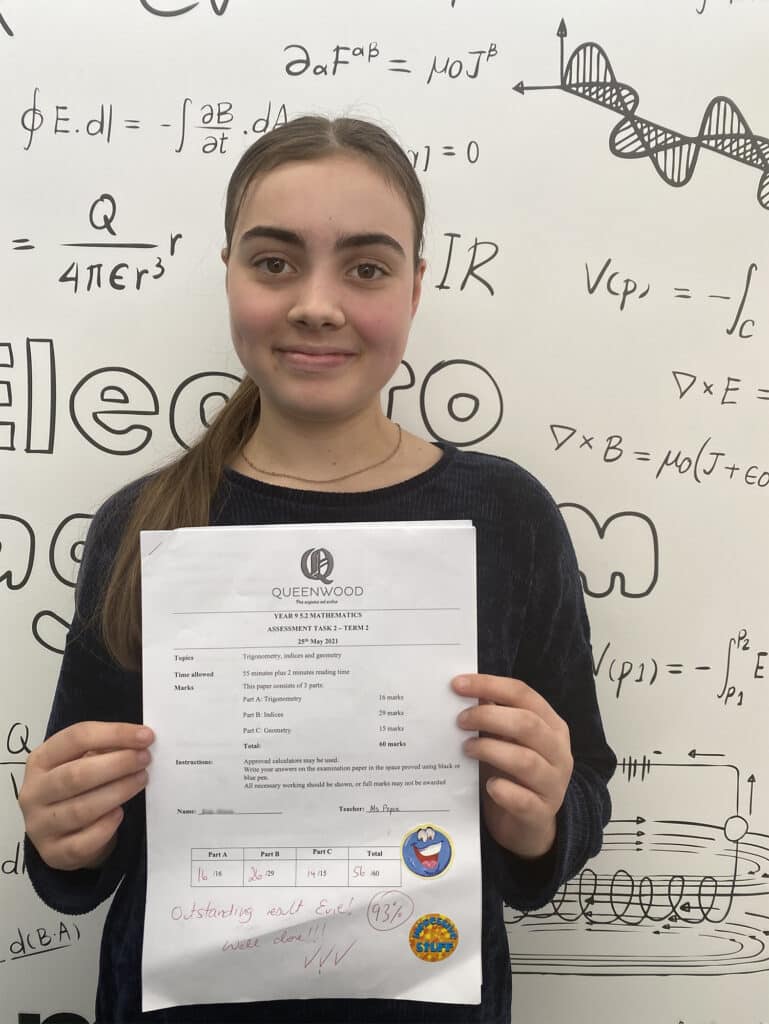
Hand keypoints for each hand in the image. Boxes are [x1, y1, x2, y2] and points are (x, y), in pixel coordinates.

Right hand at [18, 722, 154, 870]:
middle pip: (76, 774)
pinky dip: (106, 827)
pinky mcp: (52, 853)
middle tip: (145, 759)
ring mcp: (39, 825)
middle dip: (117, 764)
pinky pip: (82, 842)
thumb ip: (104, 750)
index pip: (76, 738)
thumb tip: (138, 742)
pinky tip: (120, 814)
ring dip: (118, 792)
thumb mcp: (83, 762)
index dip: (114, 734)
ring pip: (81, 809)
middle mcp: (34, 792)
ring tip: (141, 780)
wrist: (61, 835)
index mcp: (40, 760)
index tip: (146, 736)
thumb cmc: (78, 789)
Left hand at [452, 674, 572, 859]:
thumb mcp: (506, 741)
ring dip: (490, 750)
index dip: (490, 686)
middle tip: (460, 721)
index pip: (523, 694)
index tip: (457, 685)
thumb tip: (465, 692)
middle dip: (488, 717)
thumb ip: (493, 718)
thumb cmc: (513, 775)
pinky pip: (523, 800)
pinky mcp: (542, 813)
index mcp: (551, 725)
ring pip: (526, 760)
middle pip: (527, 724)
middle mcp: (558, 752)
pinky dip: (503, 791)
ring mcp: (553, 783)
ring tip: (467, 749)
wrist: (529, 826)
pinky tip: (488, 786)